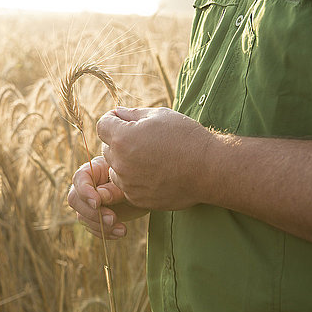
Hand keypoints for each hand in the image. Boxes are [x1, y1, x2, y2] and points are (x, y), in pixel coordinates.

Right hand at [67, 156, 149, 239]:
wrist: (146, 194)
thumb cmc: (137, 182)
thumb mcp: (128, 183)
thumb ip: (113, 189)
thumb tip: (100, 196)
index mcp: (94, 170)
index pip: (79, 178)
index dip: (84, 191)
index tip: (97, 203)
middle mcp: (87, 186)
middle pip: (75, 200)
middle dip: (93, 213)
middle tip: (112, 219)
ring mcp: (88, 203)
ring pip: (82, 217)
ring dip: (101, 226)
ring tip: (122, 230)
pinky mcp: (94, 217)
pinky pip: (92, 227)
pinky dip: (105, 233)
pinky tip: (119, 233)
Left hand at [97, 107, 212, 209]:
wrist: (209, 169)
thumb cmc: (186, 137)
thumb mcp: (159, 115)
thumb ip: (132, 113)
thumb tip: (116, 112)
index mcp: (122, 138)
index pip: (102, 125)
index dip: (113, 120)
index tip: (125, 121)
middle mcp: (120, 162)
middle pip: (107, 147)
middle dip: (120, 141)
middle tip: (145, 141)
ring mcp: (127, 183)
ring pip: (115, 168)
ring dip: (125, 162)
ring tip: (150, 158)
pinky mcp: (136, 198)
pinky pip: (126, 185)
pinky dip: (134, 179)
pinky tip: (155, 173)